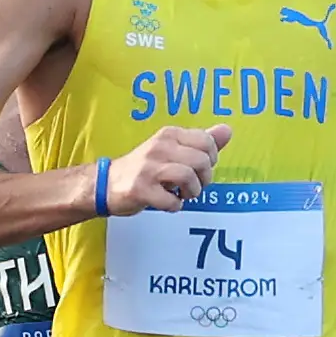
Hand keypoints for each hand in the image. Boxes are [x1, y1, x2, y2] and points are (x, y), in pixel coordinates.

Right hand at [105, 124, 227, 215]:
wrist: (107, 183)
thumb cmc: (146, 167)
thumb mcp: (173, 149)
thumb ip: (201, 141)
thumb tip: (227, 130)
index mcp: (169, 135)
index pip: (207, 142)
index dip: (211, 160)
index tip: (200, 168)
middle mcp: (159, 147)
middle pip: (201, 161)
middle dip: (204, 179)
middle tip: (194, 185)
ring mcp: (149, 168)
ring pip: (188, 178)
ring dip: (192, 192)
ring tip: (183, 195)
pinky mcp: (140, 189)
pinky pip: (171, 201)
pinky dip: (175, 206)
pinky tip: (168, 202)